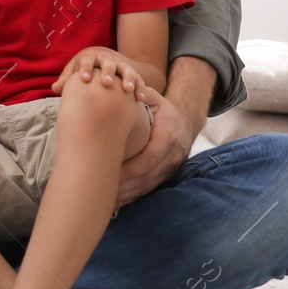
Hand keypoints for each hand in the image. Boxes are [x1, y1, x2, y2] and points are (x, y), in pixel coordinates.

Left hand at [52, 47, 145, 96]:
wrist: (105, 61)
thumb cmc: (85, 70)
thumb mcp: (75, 71)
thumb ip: (66, 79)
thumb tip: (55, 88)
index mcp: (90, 57)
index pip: (86, 60)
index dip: (85, 68)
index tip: (84, 79)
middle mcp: (106, 59)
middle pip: (108, 63)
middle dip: (108, 72)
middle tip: (106, 83)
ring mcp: (121, 65)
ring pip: (126, 70)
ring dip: (128, 79)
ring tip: (127, 89)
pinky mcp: (132, 73)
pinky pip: (138, 80)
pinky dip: (140, 88)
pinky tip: (140, 99)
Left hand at [115, 81, 190, 206]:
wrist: (186, 120)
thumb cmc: (161, 108)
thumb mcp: (153, 97)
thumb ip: (136, 94)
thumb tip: (116, 87)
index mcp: (168, 136)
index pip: (148, 159)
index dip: (130, 171)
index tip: (109, 175)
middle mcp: (173, 154)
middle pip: (147, 177)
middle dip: (124, 187)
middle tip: (101, 191)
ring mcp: (173, 167)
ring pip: (148, 186)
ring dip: (127, 195)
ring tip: (105, 200)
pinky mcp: (169, 175)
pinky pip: (150, 188)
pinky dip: (133, 196)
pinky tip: (116, 201)